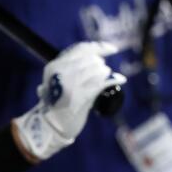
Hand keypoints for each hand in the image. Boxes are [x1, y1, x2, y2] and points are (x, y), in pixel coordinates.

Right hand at [13, 42, 125, 161]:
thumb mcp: (56, 80)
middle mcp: (61, 73)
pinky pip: (101, 83)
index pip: (80, 50)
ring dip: (105, 72)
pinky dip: (113, 79)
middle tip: (103, 71)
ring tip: (106, 76)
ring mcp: (70, 85)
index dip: (98, 47)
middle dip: (100, 64)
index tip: (111, 49)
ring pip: (96, 70)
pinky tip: (120, 79)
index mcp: (54, 67)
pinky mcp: (80, 97)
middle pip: (90, 60)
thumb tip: (96, 54)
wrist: (52, 124)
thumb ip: (68, 67)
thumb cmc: (57, 102)